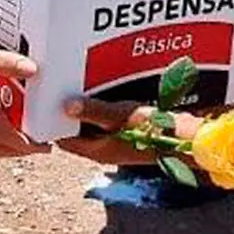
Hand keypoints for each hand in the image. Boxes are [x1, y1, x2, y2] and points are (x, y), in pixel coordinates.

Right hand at [0, 17, 46, 157]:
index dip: (27, 146)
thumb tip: (32, 71)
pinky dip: (6, 119)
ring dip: (12, 136)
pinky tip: (17, 101)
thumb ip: (5, 62)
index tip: (45, 146)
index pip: (5, 137)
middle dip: (20, 149)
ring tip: (33, 123)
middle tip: (41, 140)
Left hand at [55, 97, 200, 165]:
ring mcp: (117, 141)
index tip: (47, 99)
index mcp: (97, 151)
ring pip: (94, 124)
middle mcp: (105, 148)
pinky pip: (110, 119)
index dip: (54, 122)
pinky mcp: (129, 133)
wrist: (186, 140)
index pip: (64, 139)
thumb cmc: (154, 132)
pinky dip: (105, 106)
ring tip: (80, 82)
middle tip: (61, 86)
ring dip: (88, 106)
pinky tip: (106, 87)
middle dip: (70, 111)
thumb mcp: (121, 118)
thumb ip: (95, 112)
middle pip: (77, 130)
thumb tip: (66, 106)